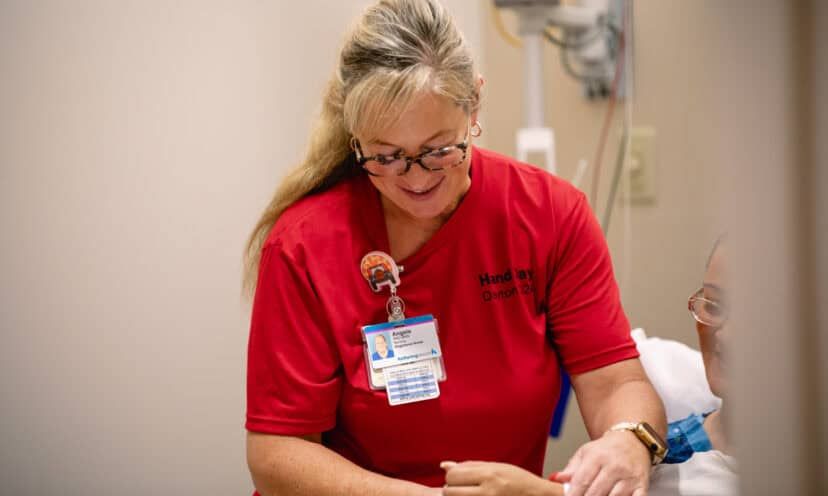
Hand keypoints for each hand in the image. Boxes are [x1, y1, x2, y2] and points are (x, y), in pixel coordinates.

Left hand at [441, 461, 562, 495]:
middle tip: (464, 488)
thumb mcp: (495, 467)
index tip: (460, 477)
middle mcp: (487, 492)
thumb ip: (468, 466)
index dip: (453, 476)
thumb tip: (443, 465)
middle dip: (451, 489)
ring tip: (470, 493)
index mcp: (488, 475)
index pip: (453, 475)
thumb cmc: (518, 480)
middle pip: (449, 492)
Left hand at [556, 430, 650, 495]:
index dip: (573, 495)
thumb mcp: (585, 453)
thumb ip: (570, 469)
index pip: (582, 481)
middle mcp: (614, 466)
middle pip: (596, 493)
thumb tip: (555, 479)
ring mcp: (629, 477)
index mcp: (597, 457)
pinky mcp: (642, 485)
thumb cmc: (606, 450)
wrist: (632, 441)